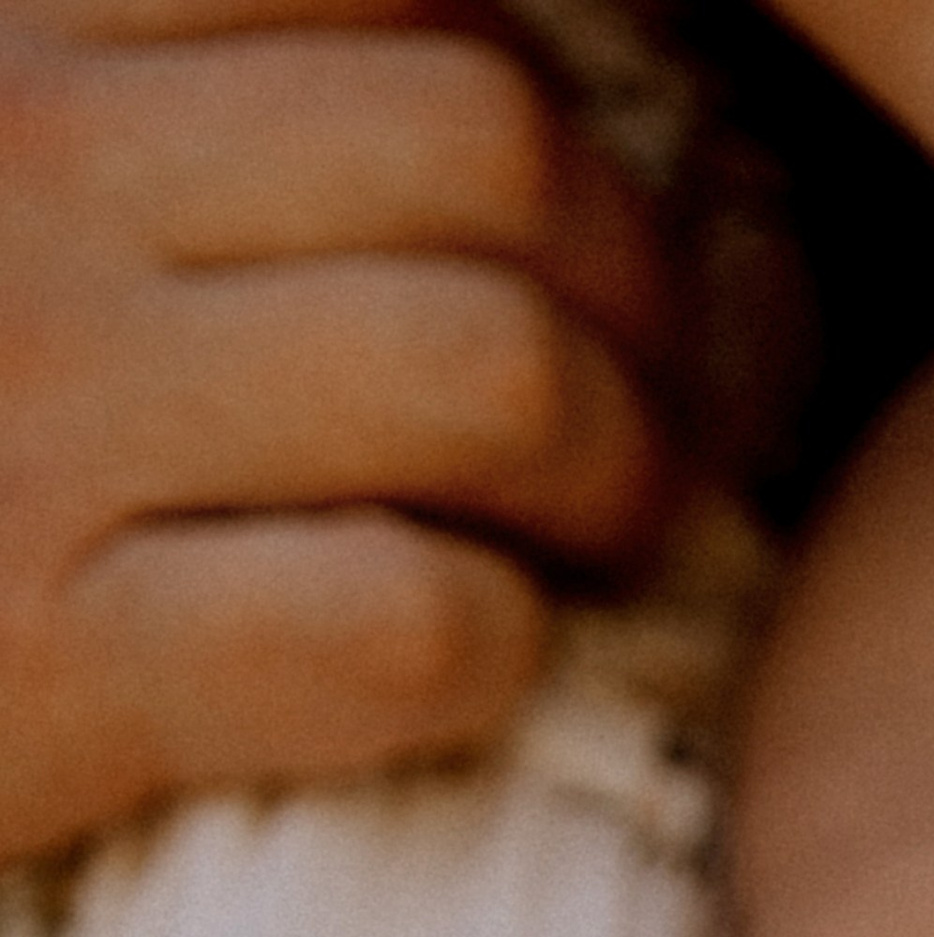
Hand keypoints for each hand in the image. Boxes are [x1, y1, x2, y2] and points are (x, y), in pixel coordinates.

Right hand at [0, 0, 672, 861]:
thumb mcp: (50, 186)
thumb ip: (244, 100)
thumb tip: (660, 185)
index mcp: (21, 29)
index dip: (541, 85)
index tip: (544, 221)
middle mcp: (23, 180)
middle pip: (489, 142)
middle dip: (629, 289)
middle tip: (620, 415)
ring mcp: (36, 419)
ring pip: (490, 367)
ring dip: (602, 473)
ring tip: (569, 541)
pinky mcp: (57, 666)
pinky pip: (405, 620)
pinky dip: (493, 650)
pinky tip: (455, 661)